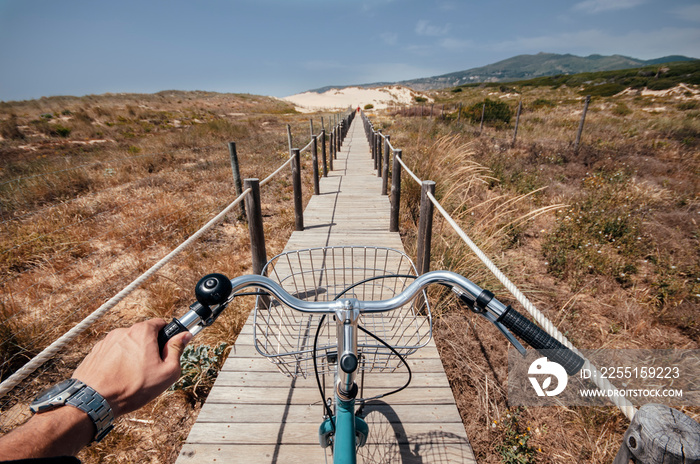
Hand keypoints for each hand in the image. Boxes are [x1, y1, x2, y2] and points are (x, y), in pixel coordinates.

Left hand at [73, 319, 191, 416]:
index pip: (161, 323)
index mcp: (142, 332)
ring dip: (132, 356)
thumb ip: (177, 350)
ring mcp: (107, 341)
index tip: (167, 350)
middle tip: (151, 369)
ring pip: (127, 345)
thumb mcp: (166, 372)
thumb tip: (184, 335)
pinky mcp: (95, 352)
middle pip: (143, 335)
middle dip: (149, 348)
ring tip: (131, 377)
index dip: (167, 337)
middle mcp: (123, 331)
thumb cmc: (133, 387)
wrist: (94, 401)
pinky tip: (118, 378)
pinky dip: (117, 362)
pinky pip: (112, 353)